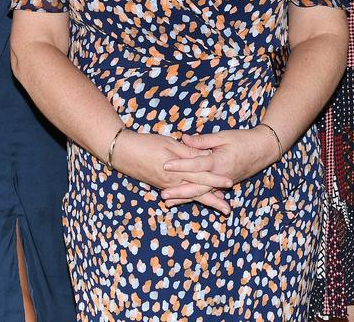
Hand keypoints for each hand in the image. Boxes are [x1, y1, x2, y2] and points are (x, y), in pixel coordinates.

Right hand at [110, 131, 233, 213]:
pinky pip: (179, 194)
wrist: (124, 153)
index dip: (216, 179)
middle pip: (198, 191)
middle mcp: (173, 181)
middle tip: (227, 209)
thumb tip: (205, 156)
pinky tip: (194, 200)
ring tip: (218, 206)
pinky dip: (189, 198)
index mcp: (177, 170)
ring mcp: (167, 185)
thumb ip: (188, 152)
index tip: (229, 183)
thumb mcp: (170, 144)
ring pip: (189, 195)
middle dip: (214, 200)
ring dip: (204, 201)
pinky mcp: (162, 185)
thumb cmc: (147, 144)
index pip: (201, 175)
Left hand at [163, 127, 279, 204]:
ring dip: (184, 198)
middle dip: (179, 192)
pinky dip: (196, 197)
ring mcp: (222, 183)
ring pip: (201, 193)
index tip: (165, 165)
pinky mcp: (224, 185)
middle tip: (163, 195)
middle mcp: (220, 175)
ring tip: (168, 203)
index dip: (180, 165)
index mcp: (218, 161)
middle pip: (196, 186)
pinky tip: (185, 201)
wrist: (263, 150)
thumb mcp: (223, 136)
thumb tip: (184, 139)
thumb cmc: (243, 140)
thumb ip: (202, 140)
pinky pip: (208, 193)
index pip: (196, 165)